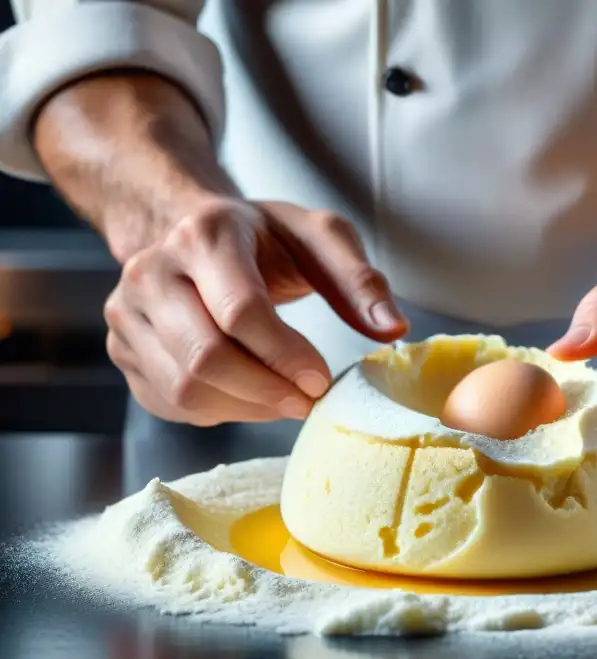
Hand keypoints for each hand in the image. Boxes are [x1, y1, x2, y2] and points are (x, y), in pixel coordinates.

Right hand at [104, 198, 406, 425]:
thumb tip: (392, 330)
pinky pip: (170, 403)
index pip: (240, 312)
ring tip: (284, 396)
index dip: (286, 357)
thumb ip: (360, 280)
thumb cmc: (262, 238)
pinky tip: (247, 391)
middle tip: (308, 399)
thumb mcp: (319, 238)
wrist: (187, 230)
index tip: (322, 380)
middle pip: (205, 359)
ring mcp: (126, 313)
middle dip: (268, 391)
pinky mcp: (123, 349)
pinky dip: (218, 410)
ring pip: (184, 389)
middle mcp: (150, 271)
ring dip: (246, 406)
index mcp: (203, 234)